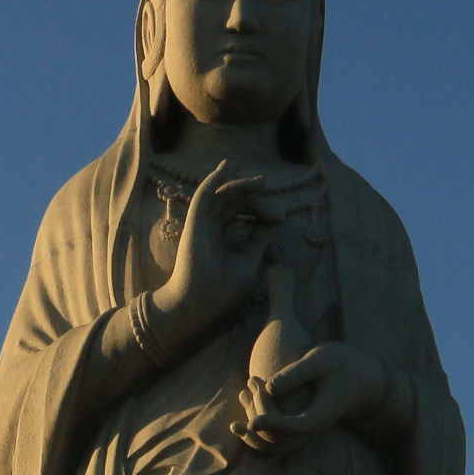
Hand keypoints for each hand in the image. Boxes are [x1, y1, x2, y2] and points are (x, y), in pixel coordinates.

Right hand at [150, 162, 270, 350]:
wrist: (200, 307)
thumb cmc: (222, 292)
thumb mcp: (248, 261)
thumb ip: (258, 239)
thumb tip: (274, 220)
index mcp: (221, 239)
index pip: (240, 214)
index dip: (260, 210)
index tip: (279, 216)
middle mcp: (210, 230)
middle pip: (232, 202)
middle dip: (250, 193)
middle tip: (266, 186)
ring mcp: (201, 226)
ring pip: (220, 196)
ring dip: (237, 182)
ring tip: (257, 177)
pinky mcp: (194, 224)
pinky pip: (204, 197)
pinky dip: (213, 181)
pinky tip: (226, 168)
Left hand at [236, 342, 414, 453]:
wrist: (359, 379)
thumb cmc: (341, 363)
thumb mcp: (321, 360)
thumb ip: (297, 373)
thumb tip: (269, 387)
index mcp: (320, 415)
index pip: (293, 427)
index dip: (272, 425)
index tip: (252, 421)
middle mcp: (311, 429)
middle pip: (279, 437)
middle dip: (258, 414)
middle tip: (250, 382)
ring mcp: (303, 431)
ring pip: (272, 442)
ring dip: (253, 424)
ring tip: (242, 392)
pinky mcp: (295, 427)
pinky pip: (272, 438)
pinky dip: (256, 428)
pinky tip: (244, 407)